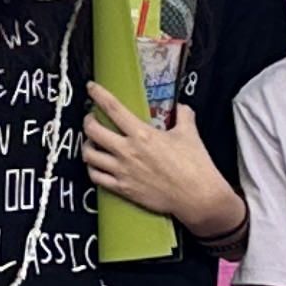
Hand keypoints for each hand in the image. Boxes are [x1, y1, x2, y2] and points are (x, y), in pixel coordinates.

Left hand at [82, 85, 236, 231]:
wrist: (198, 197)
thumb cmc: (195, 166)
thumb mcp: (190, 134)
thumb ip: (183, 116)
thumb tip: (182, 107)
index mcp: (142, 134)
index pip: (113, 108)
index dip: (99, 94)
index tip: (91, 88)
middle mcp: (127, 151)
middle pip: (93, 131)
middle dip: (88, 121)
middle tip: (91, 118)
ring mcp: (122, 171)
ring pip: (89, 155)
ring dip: (87, 145)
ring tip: (92, 142)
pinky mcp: (123, 189)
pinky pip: (96, 177)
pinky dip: (92, 168)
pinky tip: (96, 165)